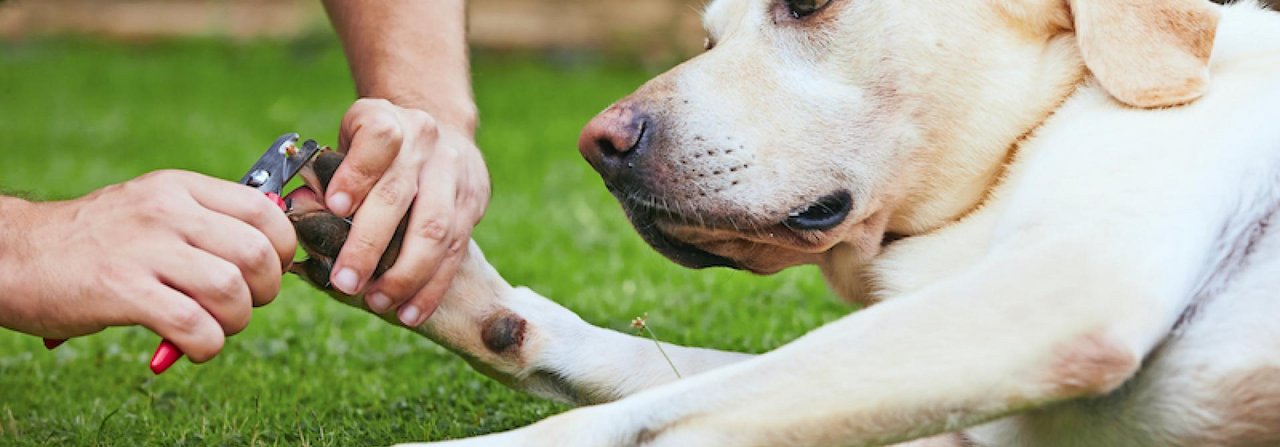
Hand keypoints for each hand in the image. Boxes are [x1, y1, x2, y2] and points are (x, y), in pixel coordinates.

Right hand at [0, 171, 295, 361]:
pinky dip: (207, 344)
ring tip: (214, 327)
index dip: (282, 249)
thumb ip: (208, 222)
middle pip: (257, 253)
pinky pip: (194, 324)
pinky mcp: (121, 290)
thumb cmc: (98, 241)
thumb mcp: (154, 208)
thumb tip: (272, 250)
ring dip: (236, 321)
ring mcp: (143, 249)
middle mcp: (166, 211)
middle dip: (265, 290)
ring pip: (231, 289)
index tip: (268, 270)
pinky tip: (191, 346)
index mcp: (180, 188)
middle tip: (242, 304)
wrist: (16, 255)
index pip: (264, 210)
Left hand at [322, 98, 489, 326]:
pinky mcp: (473, 202)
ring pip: (436, 230)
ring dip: (405, 275)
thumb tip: (300, 212)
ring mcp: (454, 174)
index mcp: (387, 120)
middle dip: (370, 244)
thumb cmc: (378, 148)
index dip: (357, 174)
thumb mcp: (348, 142)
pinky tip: (409, 311)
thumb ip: (327, 175)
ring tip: (378, 302)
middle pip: (401, 195)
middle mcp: (425, 143)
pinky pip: (456, 253)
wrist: (439, 127)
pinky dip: (431, 287)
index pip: (378, 140)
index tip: (334, 207)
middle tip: (345, 281)